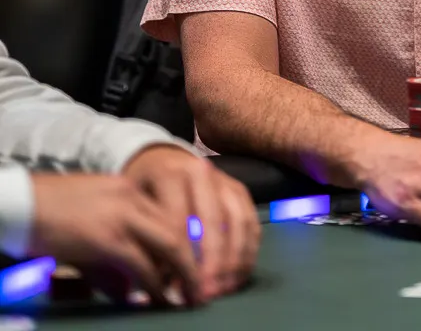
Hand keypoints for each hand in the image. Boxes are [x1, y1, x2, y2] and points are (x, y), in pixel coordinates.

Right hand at [29, 173, 201, 305]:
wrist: (22, 204)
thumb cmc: (51, 216)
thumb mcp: (91, 226)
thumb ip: (114, 254)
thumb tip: (128, 293)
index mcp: (131, 188)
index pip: (173, 213)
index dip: (189, 242)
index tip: (199, 264)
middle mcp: (133, 197)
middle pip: (180, 227)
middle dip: (197, 259)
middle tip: (204, 286)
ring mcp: (123, 215)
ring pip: (171, 244)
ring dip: (185, 273)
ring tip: (191, 296)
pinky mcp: (108, 238)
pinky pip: (144, 264)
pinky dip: (156, 285)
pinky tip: (160, 298)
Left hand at [122, 146, 259, 300]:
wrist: (161, 159)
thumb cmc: (146, 191)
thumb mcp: (136, 207)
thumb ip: (148, 239)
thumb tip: (161, 282)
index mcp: (169, 175)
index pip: (178, 221)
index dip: (178, 258)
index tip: (175, 288)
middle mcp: (201, 172)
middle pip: (212, 221)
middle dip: (211, 262)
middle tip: (205, 294)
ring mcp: (224, 179)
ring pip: (237, 221)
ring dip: (234, 260)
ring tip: (223, 289)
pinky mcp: (239, 189)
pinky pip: (251, 222)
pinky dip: (248, 251)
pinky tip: (238, 275)